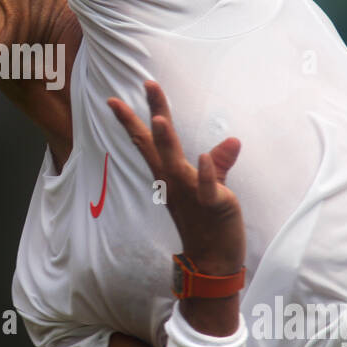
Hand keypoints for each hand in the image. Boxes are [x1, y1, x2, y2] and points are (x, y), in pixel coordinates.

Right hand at [107, 81, 244, 276]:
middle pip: (158, 143)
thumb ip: (219, 165)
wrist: (213, 263)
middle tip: (147, 83)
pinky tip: (200, 157)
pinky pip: (207, 189)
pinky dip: (205, 174)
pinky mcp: (213, 206)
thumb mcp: (212, 190)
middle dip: (154, 113)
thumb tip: (233, 141)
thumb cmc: (209, 225)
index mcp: (170, 176)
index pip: (148, 143)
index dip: (132, 121)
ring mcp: (191, 193)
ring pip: (175, 164)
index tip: (113, 100)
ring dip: (167, 142)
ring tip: (161, 118)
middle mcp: (175, 181)